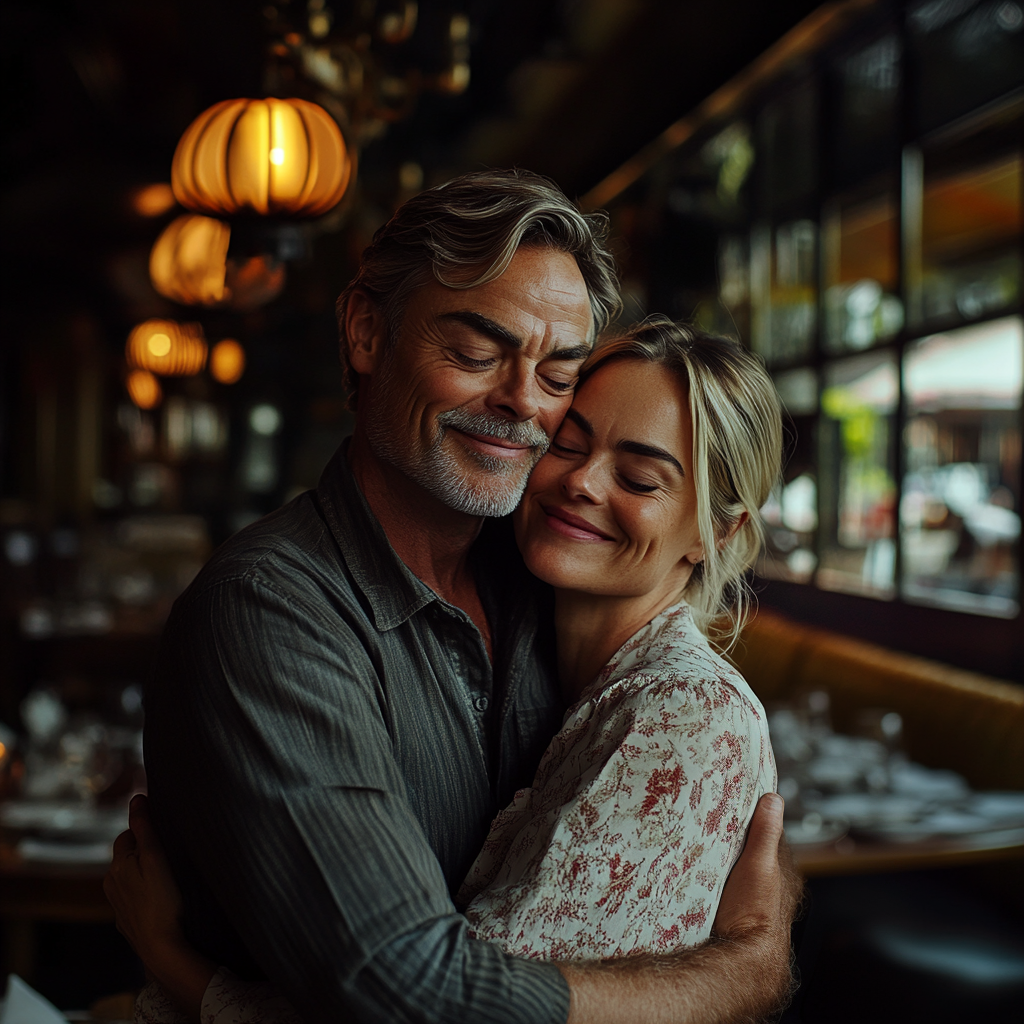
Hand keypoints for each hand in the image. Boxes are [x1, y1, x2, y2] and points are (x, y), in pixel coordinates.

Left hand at [104, 793, 185, 961]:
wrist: (161, 947)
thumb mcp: (156, 858)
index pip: (127, 834)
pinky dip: (144, 891)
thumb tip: (136, 798)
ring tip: (167, 873)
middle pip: (125, 855)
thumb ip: (145, 828)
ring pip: (128, 876)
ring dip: (143, 870)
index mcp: (118, 865)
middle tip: (168, 851)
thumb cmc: (163, 900)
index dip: (144, 830)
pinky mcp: (127, 920)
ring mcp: (118, 904)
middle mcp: (112, 883)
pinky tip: (160, 897)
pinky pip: (134, 897)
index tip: (164, 831)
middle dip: (142, 849)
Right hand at [713, 791, 801, 942]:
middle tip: (716, 824)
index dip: (756, 819)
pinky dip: (719, 879)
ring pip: (740, 872)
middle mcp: (773, 889)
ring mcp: (754, 904)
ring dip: (727, 862)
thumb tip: (773, 799)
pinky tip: (704, 876)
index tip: (737, 804)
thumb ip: (766, 833)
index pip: (771, 836)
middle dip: (739, 841)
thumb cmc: (753, 915)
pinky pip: (728, 888)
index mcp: (784, 874)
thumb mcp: (759, 865)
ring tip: (706, 847)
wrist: (740, 961)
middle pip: (754, 854)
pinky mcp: (736, 915)